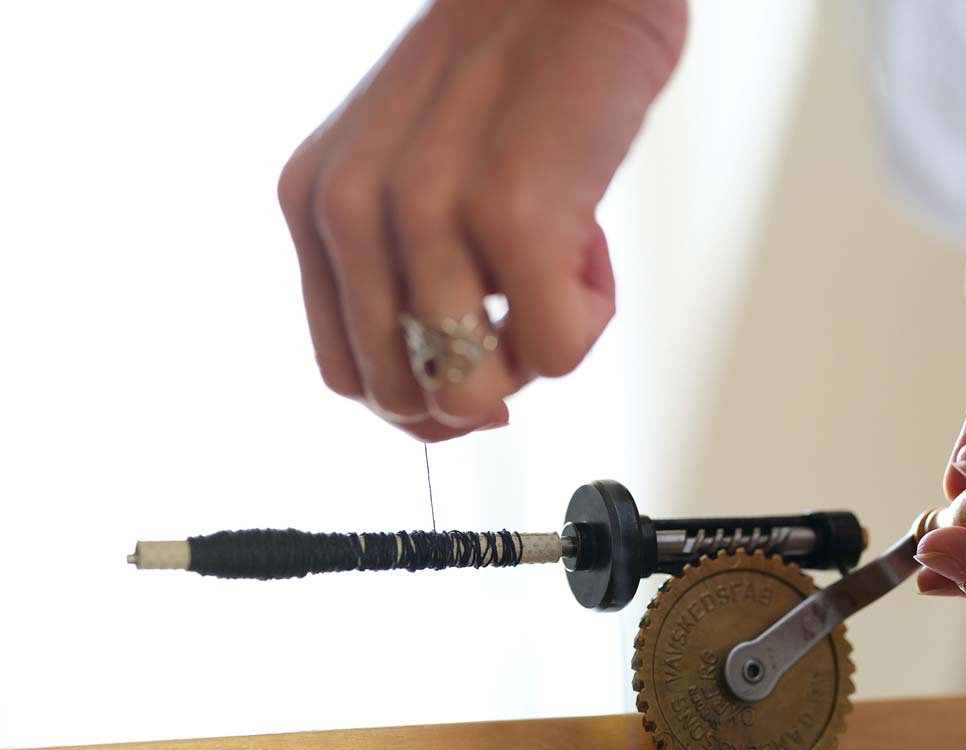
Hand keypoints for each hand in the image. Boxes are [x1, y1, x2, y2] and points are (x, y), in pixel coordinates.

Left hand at [278, 0, 686, 440]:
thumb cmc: (514, 73)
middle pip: (406, 396)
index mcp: (315, 202)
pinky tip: (592, 241)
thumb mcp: (412, 166)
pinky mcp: (510, 213)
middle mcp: (351, 211)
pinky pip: (556, 352)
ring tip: (566, 263)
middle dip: (485, 382)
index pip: (346, 371)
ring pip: (473, 395)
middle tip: (533, 313)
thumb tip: (452, 393)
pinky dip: (591, 316)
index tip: (483, 386)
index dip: (422, 402)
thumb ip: (401, 263)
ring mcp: (424, 212)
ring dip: (540, 348)